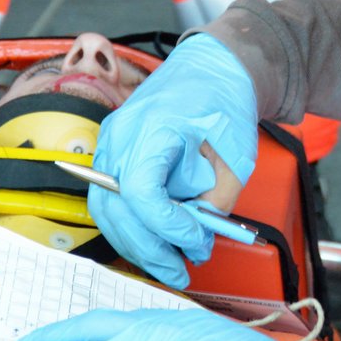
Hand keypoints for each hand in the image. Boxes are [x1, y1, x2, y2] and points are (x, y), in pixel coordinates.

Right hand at [90, 35, 257, 287]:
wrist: (212, 69)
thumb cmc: (225, 103)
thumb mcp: (235, 157)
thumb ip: (216, 202)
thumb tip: (197, 241)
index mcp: (154, 127)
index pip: (142, 192)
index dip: (167, 227)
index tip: (196, 242)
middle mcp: (121, 134)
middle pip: (116, 208)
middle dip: (150, 249)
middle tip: (181, 271)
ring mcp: (110, 141)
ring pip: (105, 209)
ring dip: (136, 244)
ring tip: (171, 263)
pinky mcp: (112, 151)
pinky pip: (109, 198)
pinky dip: (130, 225)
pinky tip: (156, 242)